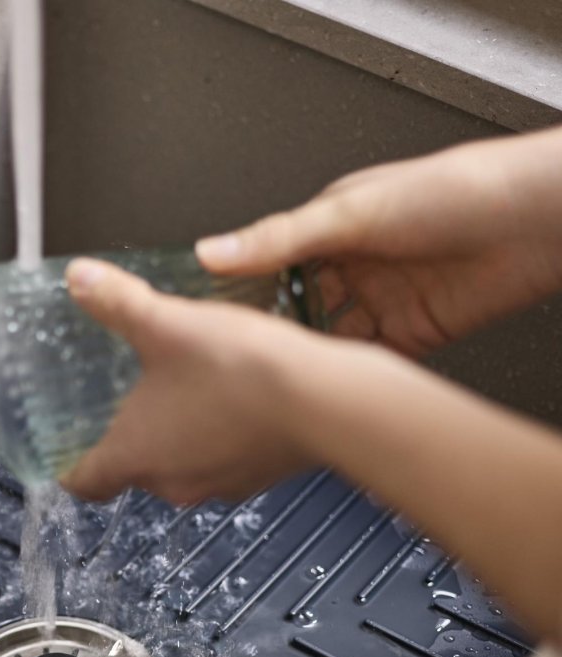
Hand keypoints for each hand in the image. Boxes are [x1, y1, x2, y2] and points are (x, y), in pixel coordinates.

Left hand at [59, 257, 335, 503]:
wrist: (327, 398)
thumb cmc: (243, 371)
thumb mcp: (166, 323)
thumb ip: (117, 302)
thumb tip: (81, 280)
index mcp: (136, 455)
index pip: (84, 483)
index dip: (69, 468)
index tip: (65, 454)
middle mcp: (173, 482)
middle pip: (132, 471)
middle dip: (127, 438)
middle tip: (126, 400)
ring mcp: (219, 484)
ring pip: (180, 466)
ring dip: (176, 436)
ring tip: (181, 391)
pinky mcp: (257, 476)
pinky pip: (223, 461)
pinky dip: (218, 438)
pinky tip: (230, 399)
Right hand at [197, 128, 561, 357]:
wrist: (534, 223)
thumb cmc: (456, 192)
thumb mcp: (350, 213)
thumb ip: (279, 239)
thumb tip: (213, 251)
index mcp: (332, 227)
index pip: (271, 264)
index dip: (240, 291)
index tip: (207, 318)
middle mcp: (353, 266)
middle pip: (296, 307)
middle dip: (271, 330)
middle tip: (239, 356)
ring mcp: (381, 301)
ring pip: (328, 339)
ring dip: (309, 356)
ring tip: (279, 374)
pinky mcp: (410, 334)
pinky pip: (366, 360)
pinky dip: (347, 373)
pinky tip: (326, 382)